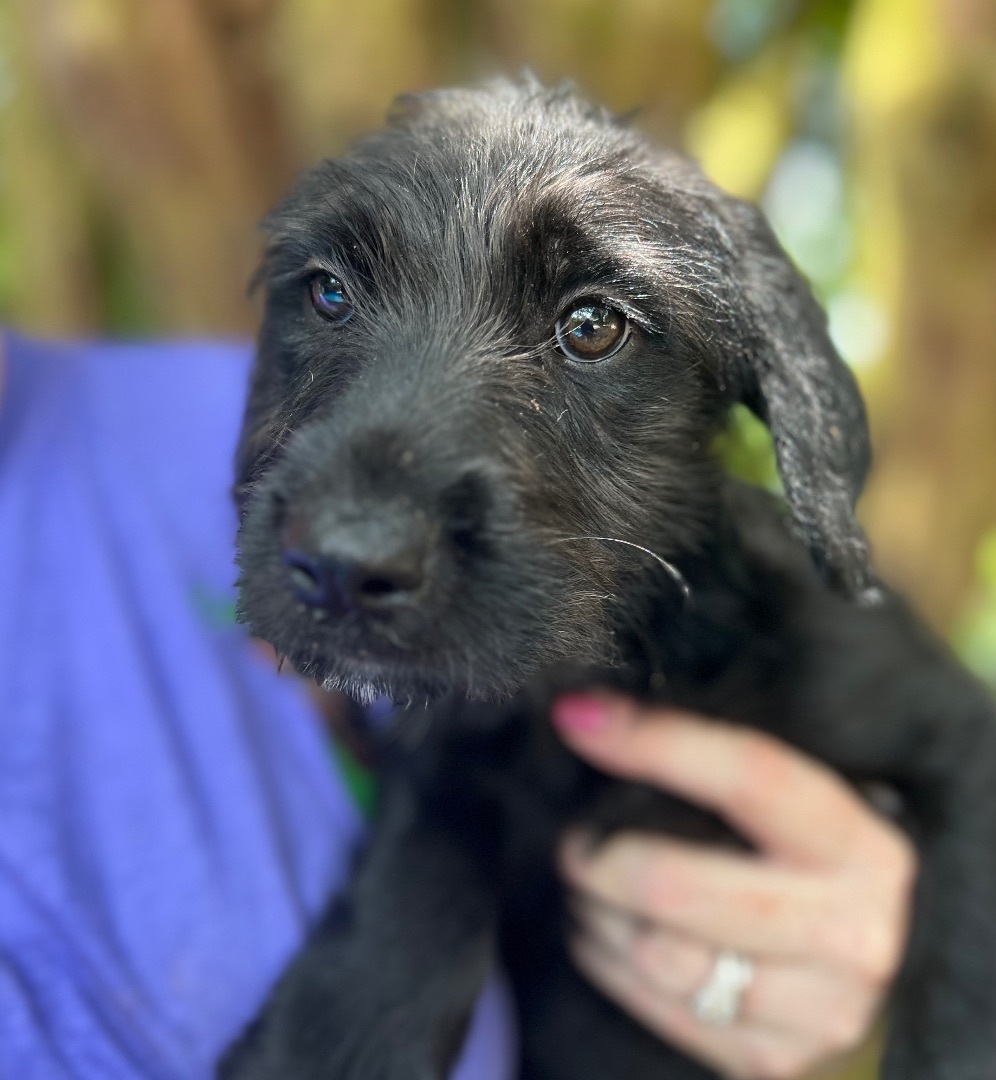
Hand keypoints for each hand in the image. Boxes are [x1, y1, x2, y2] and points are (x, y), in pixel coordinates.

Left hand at [551, 694, 916, 1079]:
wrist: (887, 961)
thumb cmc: (819, 863)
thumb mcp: (805, 809)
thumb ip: (727, 777)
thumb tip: (604, 725)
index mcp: (860, 847)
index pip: (749, 777)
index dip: (654, 742)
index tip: (580, 719)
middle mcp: (851, 933)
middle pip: (675, 885)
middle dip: (598, 857)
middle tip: (576, 840)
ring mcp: (817, 1009)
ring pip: (654, 953)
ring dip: (597, 913)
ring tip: (590, 888)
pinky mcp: (775, 1060)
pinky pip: (655, 1006)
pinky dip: (607, 963)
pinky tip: (604, 934)